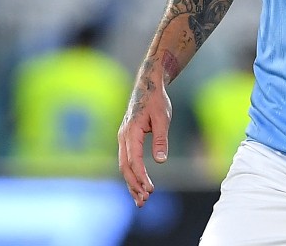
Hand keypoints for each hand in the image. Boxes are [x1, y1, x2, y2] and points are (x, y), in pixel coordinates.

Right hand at [117, 76, 171, 206]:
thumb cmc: (156, 101)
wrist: (147, 86)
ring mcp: (123, 139)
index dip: (141, 176)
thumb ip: (161, 139)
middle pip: (125, 167)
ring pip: (124, 166)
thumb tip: (160, 160)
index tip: (150, 189)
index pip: (134, 160)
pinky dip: (132, 175)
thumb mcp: (162, 118)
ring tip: (141, 201)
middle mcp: (123, 137)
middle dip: (134, 185)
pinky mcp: (126, 140)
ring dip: (131, 183)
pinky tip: (138, 186)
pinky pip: (126, 161)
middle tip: (145, 200)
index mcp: (131, 132)